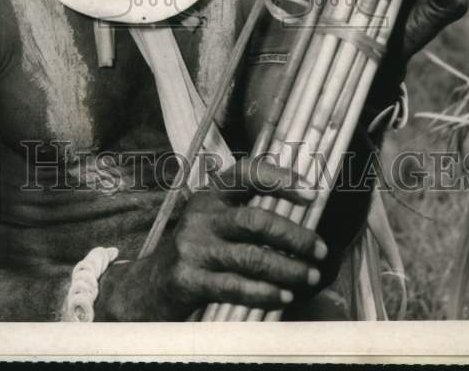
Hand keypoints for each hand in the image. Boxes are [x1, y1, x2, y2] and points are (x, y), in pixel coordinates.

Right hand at [96, 156, 326, 320]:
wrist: (148, 285)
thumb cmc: (195, 251)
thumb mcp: (212, 221)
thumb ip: (244, 214)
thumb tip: (300, 217)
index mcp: (210, 194)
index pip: (246, 173)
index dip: (279, 178)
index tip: (310, 191)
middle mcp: (201, 216)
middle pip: (255, 220)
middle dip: (294, 236)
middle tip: (320, 250)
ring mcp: (194, 247)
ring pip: (252, 256)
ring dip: (288, 268)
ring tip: (310, 276)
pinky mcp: (190, 279)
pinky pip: (236, 286)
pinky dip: (266, 292)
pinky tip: (284, 295)